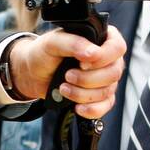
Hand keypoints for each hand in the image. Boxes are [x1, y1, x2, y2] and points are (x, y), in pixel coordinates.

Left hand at [6, 26, 126, 117]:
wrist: (33, 74)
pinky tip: (77, 107)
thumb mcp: (53, 42)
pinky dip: (92, 109)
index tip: (81, 63)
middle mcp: (107, 58)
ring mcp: (105, 78)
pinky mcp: (99, 96)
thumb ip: (74, 43)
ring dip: (83, 94)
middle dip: (87, 79)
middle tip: (67, 76)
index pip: (117, 48)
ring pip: (107, 91)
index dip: (102, 58)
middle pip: (113, 73)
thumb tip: (94, 53)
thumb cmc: (44, 54)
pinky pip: (105, 106)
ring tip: (63, 88)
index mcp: (101, 39)